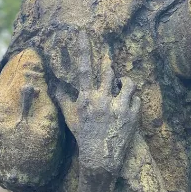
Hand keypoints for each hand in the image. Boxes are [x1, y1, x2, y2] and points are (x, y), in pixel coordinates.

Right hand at [59, 29, 141, 173]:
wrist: (101, 159)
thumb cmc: (83, 136)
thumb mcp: (71, 118)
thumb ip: (63, 99)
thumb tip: (54, 86)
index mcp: (86, 99)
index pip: (83, 69)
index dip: (83, 48)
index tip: (83, 32)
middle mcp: (102, 100)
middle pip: (108, 71)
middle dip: (108, 65)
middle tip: (108, 62)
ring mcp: (119, 108)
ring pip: (127, 84)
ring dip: (124, 84)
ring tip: (120, 88)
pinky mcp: (132, 116)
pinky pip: (136, 99)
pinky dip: (132, 101)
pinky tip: (128, 108)